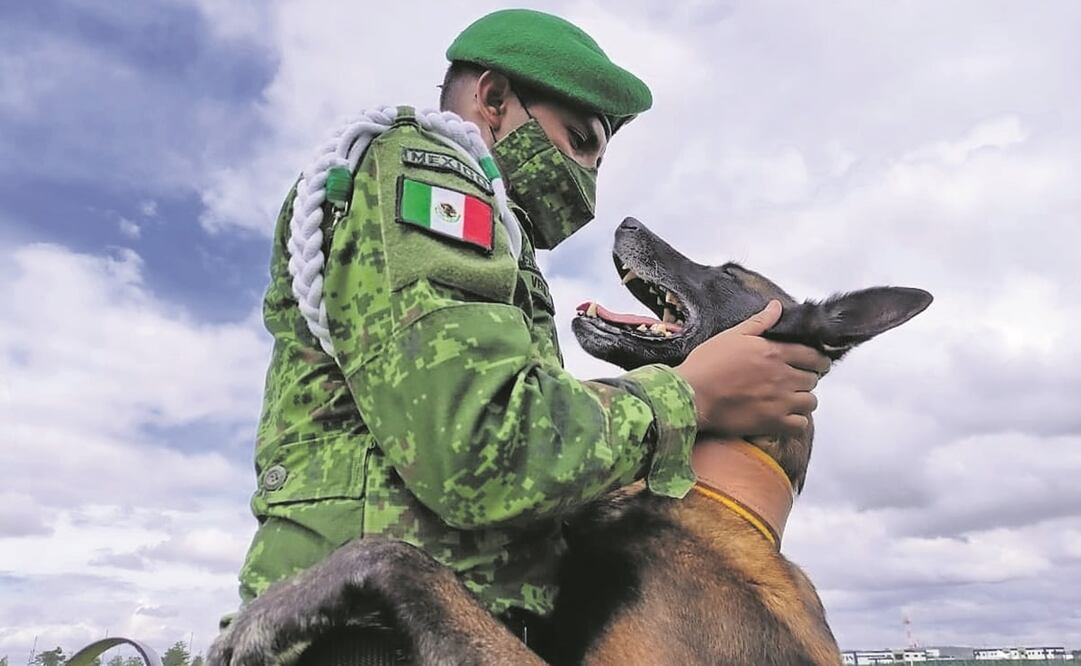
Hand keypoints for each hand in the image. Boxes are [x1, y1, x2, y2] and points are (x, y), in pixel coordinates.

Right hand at [674, 300, 830, 436]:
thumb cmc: (707, 364)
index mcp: (774, 353)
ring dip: (804, 399)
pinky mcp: (772, 423)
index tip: (817, 363)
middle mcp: (782, 377)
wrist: (691, 395)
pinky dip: (797, 421)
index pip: (813, 355)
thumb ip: (759, 322)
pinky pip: (800, 424)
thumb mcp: (732, 336)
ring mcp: (779, 402)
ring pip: (811, 402)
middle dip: (808, 378)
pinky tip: (787, 417)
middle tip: (797, 380)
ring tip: (792, 399)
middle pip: (813, 379)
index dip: (819, 360)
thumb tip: (777, 306)